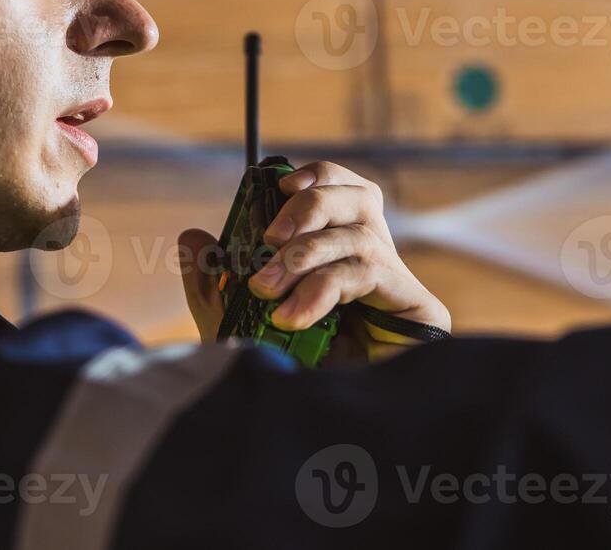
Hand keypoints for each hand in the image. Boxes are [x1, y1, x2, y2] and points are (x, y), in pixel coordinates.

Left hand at [178, 161, 448, 361]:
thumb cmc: (286, 373)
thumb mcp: (234, 322)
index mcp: (342, 251)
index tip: (277, 183)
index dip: (317, 176)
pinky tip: (292, 317)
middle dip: (307, 208)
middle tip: (267, 238)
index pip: (344, 190)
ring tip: (267, 289)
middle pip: (360, 199)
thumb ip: (212, 280)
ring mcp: (399, 286)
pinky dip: (323, 287)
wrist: (323, 433)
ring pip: (358, 236)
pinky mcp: (418, 310)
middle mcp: (377, 261)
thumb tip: (192, 238)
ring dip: (303, 256)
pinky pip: (367, 274)